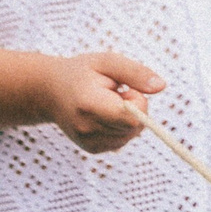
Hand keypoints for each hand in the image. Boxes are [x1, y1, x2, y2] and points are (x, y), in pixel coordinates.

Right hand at [40, 52, 164, 152]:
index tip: (125, 89)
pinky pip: (122, 140)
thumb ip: (135, 72)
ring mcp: (87, 141)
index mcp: (89, 105)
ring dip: (128, 119)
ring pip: (131, 135)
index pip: (131, 118)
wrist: (49, 91)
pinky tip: (104, 115)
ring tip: (107, 103)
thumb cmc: (81, 73)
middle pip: (134, 127)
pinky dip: (121, 128)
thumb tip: (161, 86)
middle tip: (115, 94)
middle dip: (135, 109)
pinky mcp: (92, 149)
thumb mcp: (107, 62)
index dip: (138, 103)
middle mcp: (86, 128)